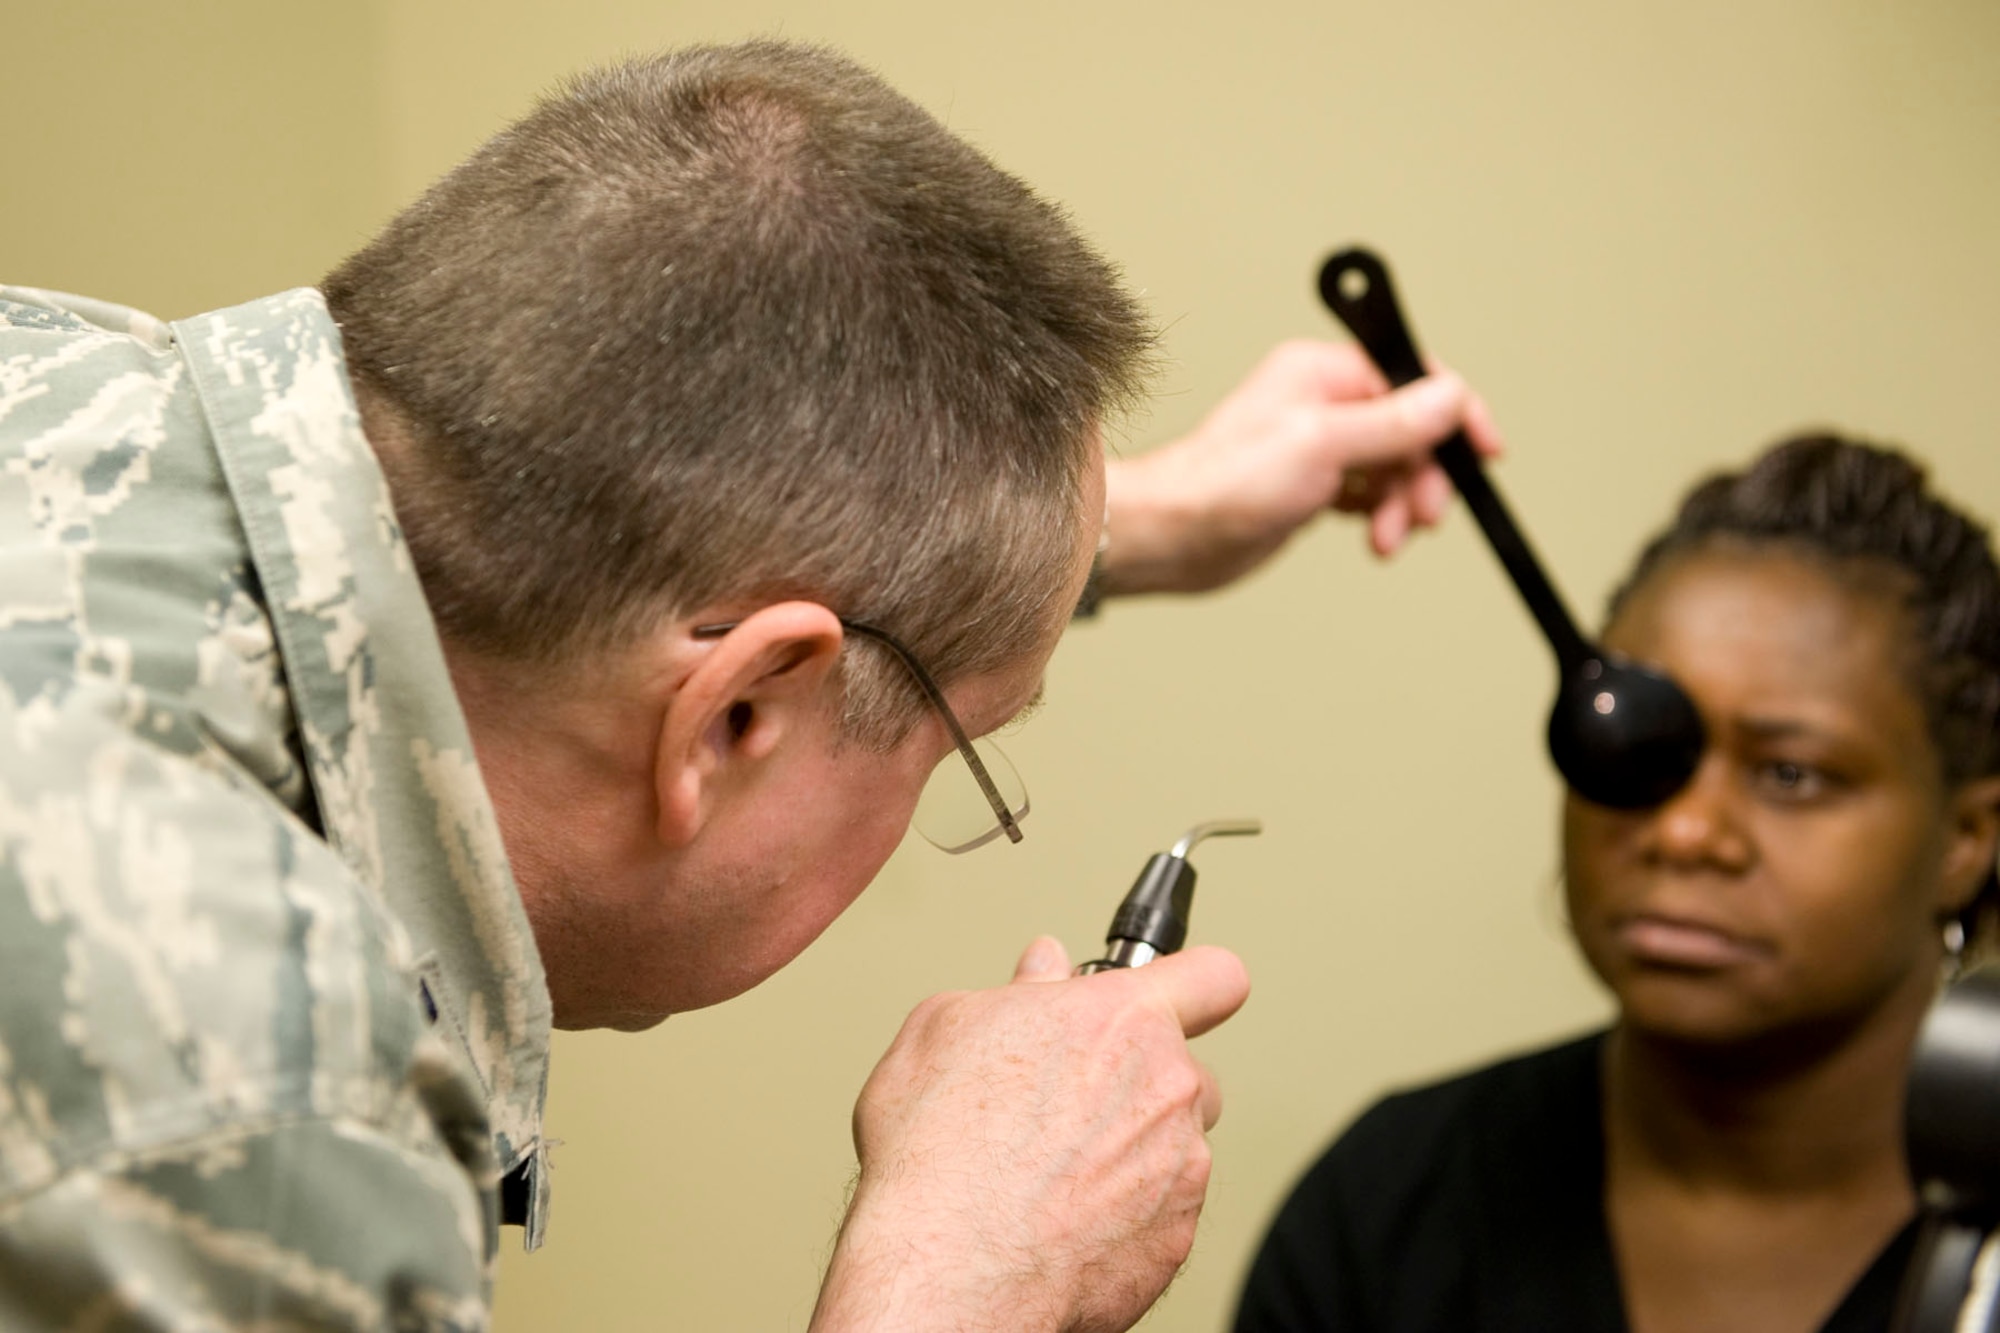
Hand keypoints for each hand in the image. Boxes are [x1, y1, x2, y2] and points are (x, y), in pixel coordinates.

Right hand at [809, 938, 1250, 1332]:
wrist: (948, 1265)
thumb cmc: (939, 1148)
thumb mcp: (946, 1027)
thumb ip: (1017, 988)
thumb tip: (1042, 970)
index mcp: (1123, 1019)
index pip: (1213, 976)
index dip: (1196, 984)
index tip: (1182, 995)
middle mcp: (1169, 1088)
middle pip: (1188, 1072)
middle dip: (1142, 1083)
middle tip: (1074, 1104)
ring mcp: (1182, 1169)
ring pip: (1175, 1147)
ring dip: (1132, 1152)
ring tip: (1053, 1173)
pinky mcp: (1175, 1241)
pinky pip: (1161, 1215)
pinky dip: (1123, 1217)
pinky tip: (1059, 1221)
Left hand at [1099, 340, 1504, 595]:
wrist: (1175, 537)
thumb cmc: (1224, 482)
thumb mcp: (1321, 445)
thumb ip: (1391, 423)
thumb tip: (1449, 398)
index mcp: (1323, 372)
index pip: (1413, 378)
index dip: (1454, 414)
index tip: (1485, 449)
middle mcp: (1323, 401)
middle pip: (1411, 428)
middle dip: (1424, 473)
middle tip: (1423, 513)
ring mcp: (1319, 445)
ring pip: (1394, 466)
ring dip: (1402, 502)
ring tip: (1388, 536)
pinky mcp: (1312, 486)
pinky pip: (1370, 493)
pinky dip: (1381, 515)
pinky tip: (1374, 537)